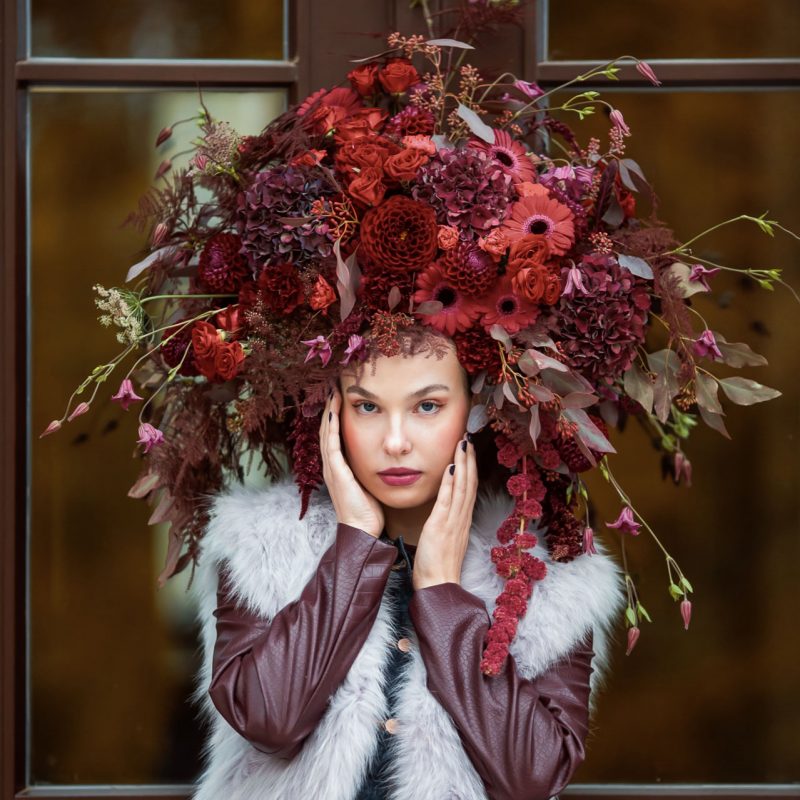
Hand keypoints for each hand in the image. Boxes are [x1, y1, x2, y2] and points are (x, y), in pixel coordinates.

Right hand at [320, 385, 384, 537]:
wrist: (362, 530)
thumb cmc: (368, 510)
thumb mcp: (369, 482)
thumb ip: (371, 467)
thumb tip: (386, 454)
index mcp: (338, 466)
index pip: (334, 434)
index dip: (335, 415)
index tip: (340, 396)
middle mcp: (331, 465)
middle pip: (327, 430)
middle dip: (330, 409)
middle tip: (332, 388)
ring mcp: (331, 468)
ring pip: (326, 433)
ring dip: (328, 412)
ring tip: (331, 394)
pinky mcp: (336, 472)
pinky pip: (331, 445)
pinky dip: (331, 427)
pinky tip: (333, 413)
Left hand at [413, 434, 477, 590]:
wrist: (439, 585)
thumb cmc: (439, 565)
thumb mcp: (446, 538)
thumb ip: (448, 521)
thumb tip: (446, 507)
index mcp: (462, 519)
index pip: (469, 487)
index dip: (470, 467)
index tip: (469, 449)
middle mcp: (461, 517)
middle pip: (469, 482)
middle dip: (469, 458)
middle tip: (468, 437)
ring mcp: (453, 520)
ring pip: (462, 486)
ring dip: (462, 463)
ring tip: (462, 443)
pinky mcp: (441, 526)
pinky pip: (447, 500)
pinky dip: (450, 482)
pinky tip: (450, 466)